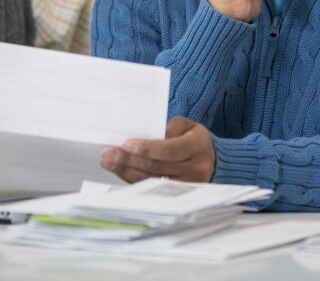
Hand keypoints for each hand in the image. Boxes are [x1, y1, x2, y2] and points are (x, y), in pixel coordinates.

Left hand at [100, 116, 214, 182]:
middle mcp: (195, 169)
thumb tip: (139, 140)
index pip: (170, 150)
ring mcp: (186, 186)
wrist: (211, 159)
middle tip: (108, 154)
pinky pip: (151, 187)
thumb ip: (165, 130)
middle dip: (129, 160)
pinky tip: (120, 170)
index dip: (147, 148)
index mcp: (198, 147)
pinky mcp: (176, 194)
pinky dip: (133, 178)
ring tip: (109, 161)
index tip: (126, 144)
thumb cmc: (193, 137)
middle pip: (157, 167)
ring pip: (151, 180)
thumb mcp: (185, 125)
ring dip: (126, 171)